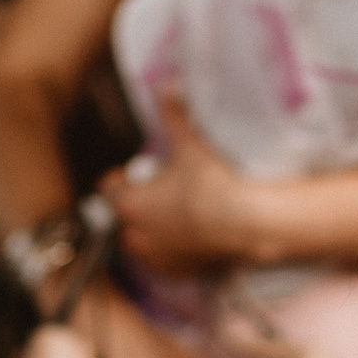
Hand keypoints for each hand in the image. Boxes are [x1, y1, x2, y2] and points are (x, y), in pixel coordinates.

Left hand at [102, 95, 262, 275]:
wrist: (247, 223)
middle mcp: (135, 235)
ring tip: (180, 212)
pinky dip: (171, 248)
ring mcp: (154, 257)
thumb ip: (173, 113)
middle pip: (124, 216)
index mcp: (129, 204)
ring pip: (143, 239)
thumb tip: (166, 85)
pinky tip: (192, 234)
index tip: (142, 174)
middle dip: (138, 204)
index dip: (124, 179)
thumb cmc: (214, 184)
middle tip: (165, 191)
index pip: (109, 189)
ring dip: (153, 227)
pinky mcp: (174, 272)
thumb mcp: (190, 144)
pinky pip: (163, 259)